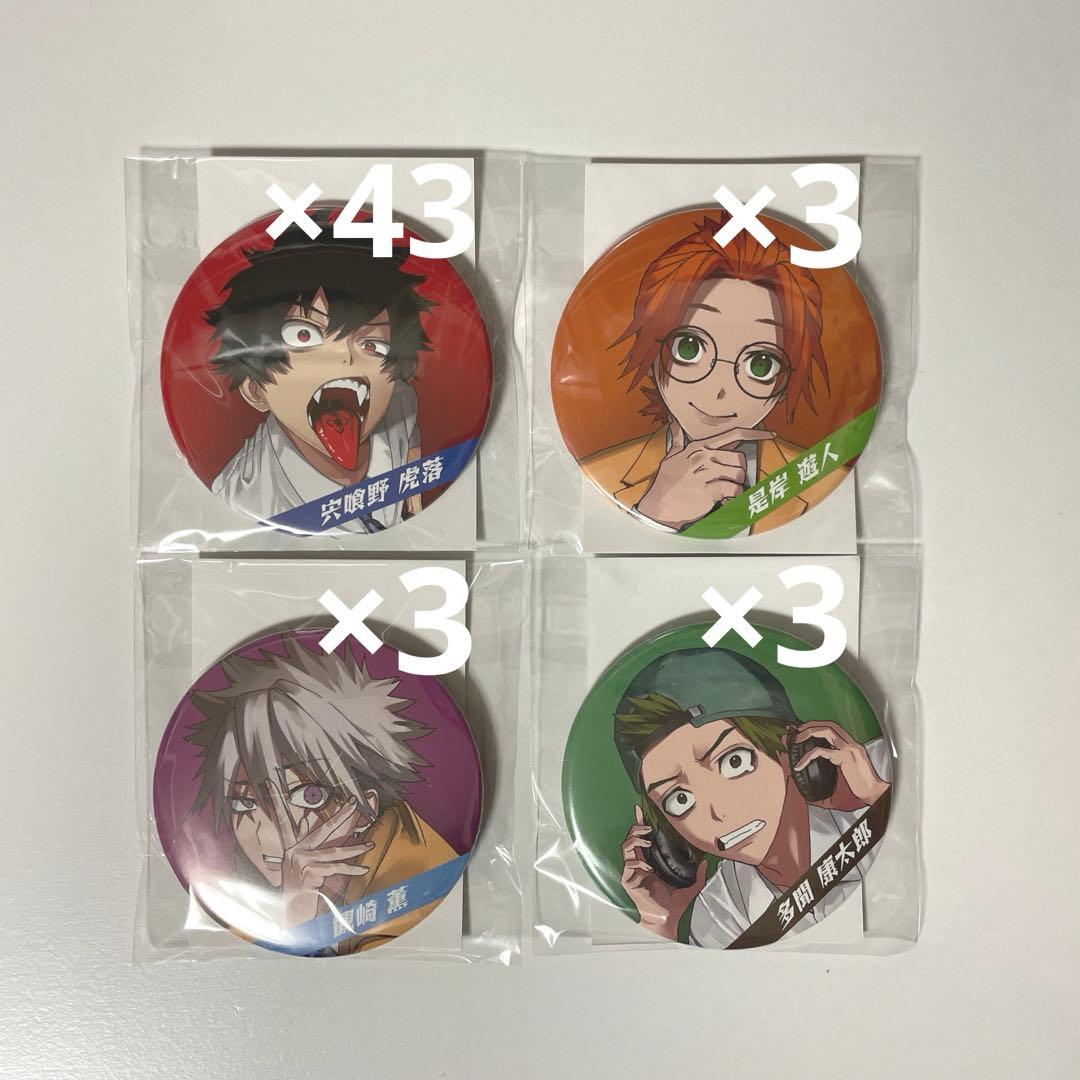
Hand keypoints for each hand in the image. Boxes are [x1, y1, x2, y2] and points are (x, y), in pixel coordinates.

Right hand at [268, 787, 374, 926]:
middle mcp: (296, 852)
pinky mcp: (311, 875)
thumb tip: (305, 816)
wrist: (290, 913)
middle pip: (324, 830)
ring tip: (369, 844)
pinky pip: (336, 869)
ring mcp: (303, 863)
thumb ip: (300, 839)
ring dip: (355, 849)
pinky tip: (363, 869)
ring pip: (335, 852)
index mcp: (294, 847)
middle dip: (341, 815)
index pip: (305, 823)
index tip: (322, 794)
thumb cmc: (295, 887)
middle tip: (354, 802)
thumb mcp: (296, 862)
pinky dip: (351, 870)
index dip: (315, 809)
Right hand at [621, 805, 706, 939]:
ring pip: (626, 847)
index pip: (643, 839)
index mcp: (651, 863)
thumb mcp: (693, 885)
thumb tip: (706, 862)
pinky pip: (629, 864)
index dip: (640, 824)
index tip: (640, 810)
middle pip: (631, 839)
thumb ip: (699, 874)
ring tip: (647, 838)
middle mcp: (640, 866)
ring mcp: (633, 873)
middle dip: (636, 828)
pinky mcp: (629, 881)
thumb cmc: (678, 906)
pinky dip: (637, 861)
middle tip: (645, 823)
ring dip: (635, 839)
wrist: (672, 921)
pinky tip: (647, 865)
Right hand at [635, 421, 775, 530]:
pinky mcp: (708, 490)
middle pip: (740, 459)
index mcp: (699, 447)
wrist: (658, 506)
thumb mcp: (671, 457)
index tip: (771, 435)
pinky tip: (722, 500)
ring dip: (735, 486)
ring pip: (739, 475)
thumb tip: (672, 420)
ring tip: (723, 491)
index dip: (755, 434)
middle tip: (727, 481)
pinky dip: (732, 498)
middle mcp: (703, 457)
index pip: (733, 434)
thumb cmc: (667, 482)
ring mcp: (705, 473)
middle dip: (738, 472)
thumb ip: (677, 438)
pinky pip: (734, 491)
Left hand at [792, 722, 889, 811]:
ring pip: (826, 731)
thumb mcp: (847, 767)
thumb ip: (835, 759)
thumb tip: (817, 758)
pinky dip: (807, 756)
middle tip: (797, 732)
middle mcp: (851, 743)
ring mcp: (849, 748)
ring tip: (796, 741)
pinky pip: (821, 751)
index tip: (804, 728)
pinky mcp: (845, 757)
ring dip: (808, 733)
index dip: (817, 724)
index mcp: (852, 744)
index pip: (833, 726)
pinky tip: (800, 764)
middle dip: (811, 725)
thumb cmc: (861, 783)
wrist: (874, 791)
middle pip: (829, 724)